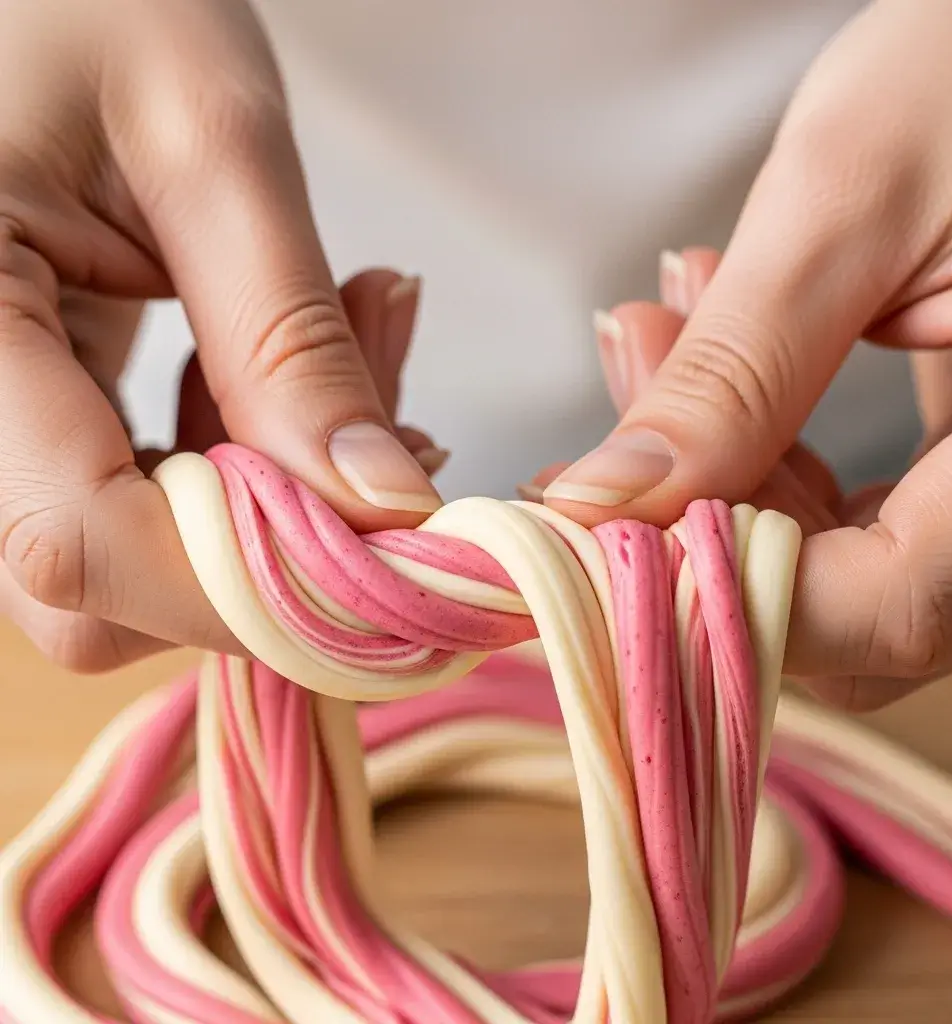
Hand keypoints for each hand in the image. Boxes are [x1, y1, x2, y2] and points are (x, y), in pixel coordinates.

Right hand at [0, 0, 442, 669]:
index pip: (79, 546)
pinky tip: (283, 366)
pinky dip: (236, 461)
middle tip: (396, 422)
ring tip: (360, 338)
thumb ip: (291, 341)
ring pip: (127, 559)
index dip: (251, 576)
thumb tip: (389, 505)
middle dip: (280, 537)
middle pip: (100, 586)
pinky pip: (131, 499)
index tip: (395, 523)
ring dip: (274, 490)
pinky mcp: (21, 409)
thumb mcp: (209, 139)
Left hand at [540, 0, 951, 708]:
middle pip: (868, 612)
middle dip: (710, 520)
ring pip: (855, 575)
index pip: (900, 601)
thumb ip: (732, 370)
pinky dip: (777, 465)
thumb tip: (603, 501)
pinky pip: (874, 523)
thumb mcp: (854, 192)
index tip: (598, 524)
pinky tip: (723, 359)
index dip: (729, 595)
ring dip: (729, 479)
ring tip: (663, 329)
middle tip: (628, 390)